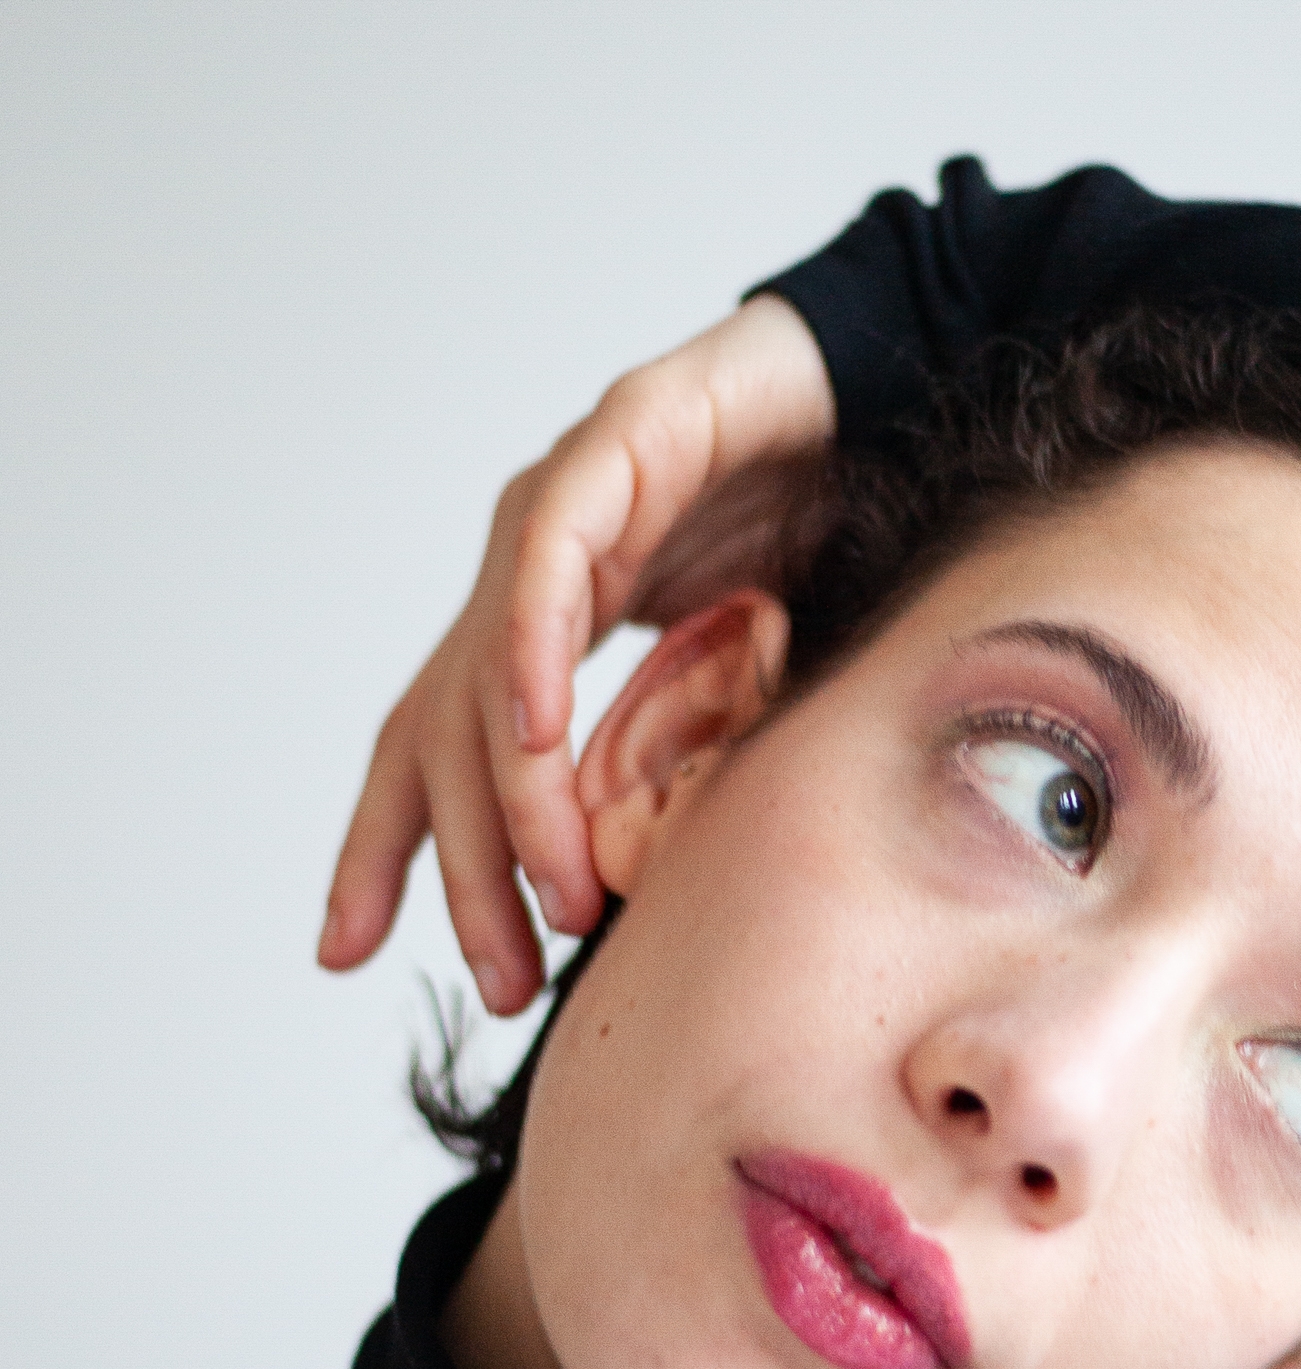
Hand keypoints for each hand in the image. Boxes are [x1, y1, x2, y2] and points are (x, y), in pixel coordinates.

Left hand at [319, 293, 835, 1012]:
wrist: (886, 391)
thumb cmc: (820, 525)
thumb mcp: (743, 674)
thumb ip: (686, 752)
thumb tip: (648, 877)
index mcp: (540, 619)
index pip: (434, 744)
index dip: (387, 845)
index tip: (345, 949)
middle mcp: (528, 566)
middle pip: (446, 733)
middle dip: (466, 868)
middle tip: (501, 977)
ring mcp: (560, 505)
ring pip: (490, 670)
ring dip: (514, 795)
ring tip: (554, 887)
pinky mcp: (611, 447)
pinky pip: (550, 568)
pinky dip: (534, 656)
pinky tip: (539, 738)